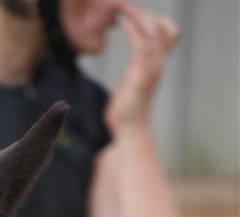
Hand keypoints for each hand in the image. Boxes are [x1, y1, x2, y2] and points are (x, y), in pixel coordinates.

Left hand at [105, 1, 180, 135]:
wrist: (128, 131)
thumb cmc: (128, 112)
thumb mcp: (135, 87)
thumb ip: (138, 74)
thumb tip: (133, 74)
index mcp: (158, 65)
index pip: (170, 33)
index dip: (157, 20)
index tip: (136, 15)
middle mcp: (159, 64)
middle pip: (165, 27)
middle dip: (146, 13)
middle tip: (125, 6)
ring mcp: (152, 69)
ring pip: (154, 31)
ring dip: (138, 15)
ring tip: (121, 7)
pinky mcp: (141, 75)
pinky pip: (141, 44)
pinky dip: (132, 29)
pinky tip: (120, 23)